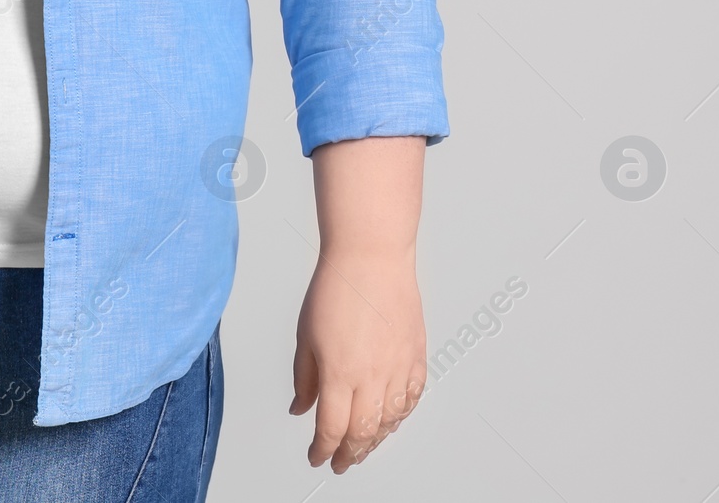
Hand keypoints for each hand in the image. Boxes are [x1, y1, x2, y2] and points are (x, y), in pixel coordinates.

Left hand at [290, 247, 426, 472]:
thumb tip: (301, 408)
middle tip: (340, 461)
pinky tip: (391, 419)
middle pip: (363, 434)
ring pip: (391, 421)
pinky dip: (401, 415)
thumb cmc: (337, 287)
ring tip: (363, 447)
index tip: (316, 456)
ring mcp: (399, 366)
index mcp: (340, 373)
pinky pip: (413, 397)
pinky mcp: (416, 355)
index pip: (332, 429)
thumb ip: (304, 378)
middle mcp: (373, 376)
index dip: (322, 450)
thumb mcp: (305, 336)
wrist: (371, 256)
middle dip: (350, 454)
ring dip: (376, 440)